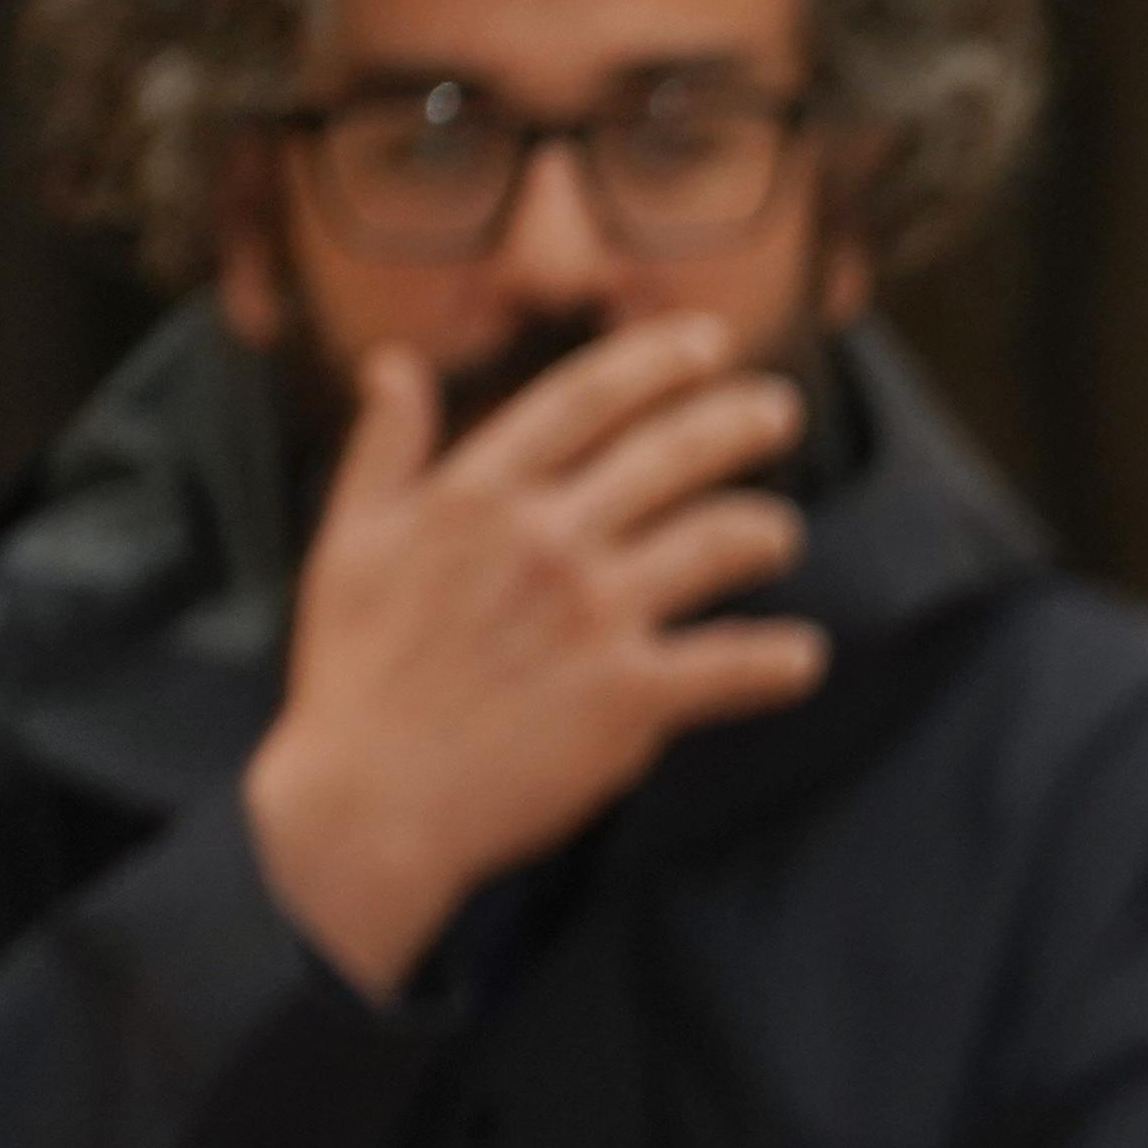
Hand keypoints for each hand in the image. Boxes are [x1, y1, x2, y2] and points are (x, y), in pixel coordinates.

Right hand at [242, 316, 829, 997]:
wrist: (364, 806)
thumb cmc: (352, 677)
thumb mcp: (346, 544)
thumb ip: (383, 450)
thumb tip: (391, 363)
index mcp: (476, 497)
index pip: (584, 400)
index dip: (656, 360)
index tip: (707, 342)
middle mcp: (543, 540)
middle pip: (671, 454)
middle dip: (739, 420)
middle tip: (781, 409)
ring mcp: (592, 616)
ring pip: (720, 541)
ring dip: (766, 530)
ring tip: (780, 535)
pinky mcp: (629, 697)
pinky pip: (736, 665)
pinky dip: (781, 660)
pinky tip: (802, 658)